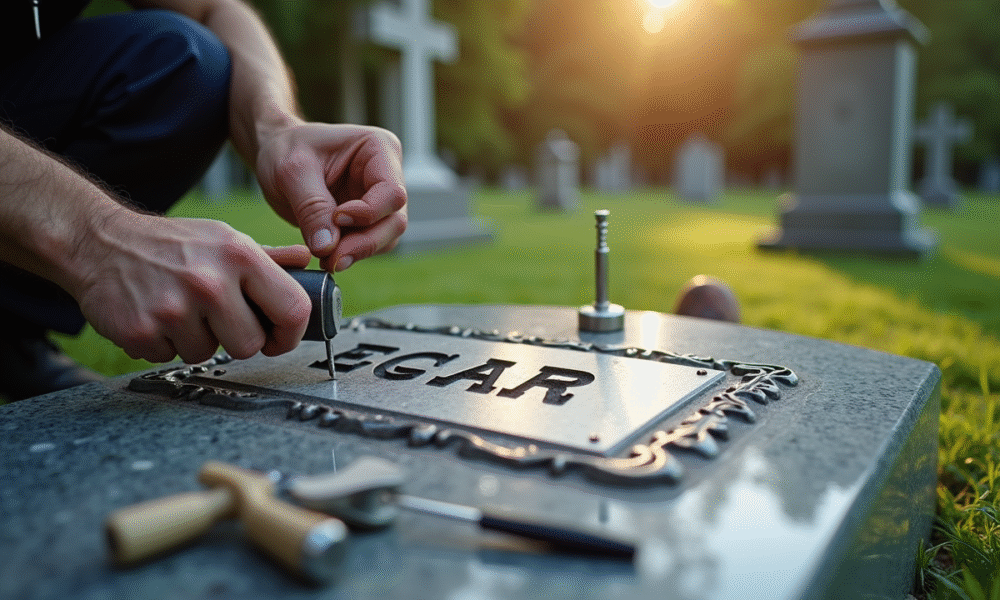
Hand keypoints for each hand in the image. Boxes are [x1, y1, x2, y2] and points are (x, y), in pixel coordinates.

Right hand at [71, 212, 311, 363]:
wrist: (100, 242)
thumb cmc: (172, 244)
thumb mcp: (224, 239)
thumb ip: (269, 258)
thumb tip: (307, 261)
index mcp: (240, 256)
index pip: (292, 309)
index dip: (290, 334)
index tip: (278, 338)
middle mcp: (210, 281)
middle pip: (250, 345)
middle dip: (237, 340)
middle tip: (218, 320)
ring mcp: (174, 308)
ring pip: (208, 355)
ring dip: (197, 341)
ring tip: (181, 310)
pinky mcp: (142, 331)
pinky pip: (171, 357)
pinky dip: (166, 344)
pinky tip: (156, 316)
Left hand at [255, 121, 407, 271]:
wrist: (273, 156)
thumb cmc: (284, 150)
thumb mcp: (292, 172)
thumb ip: (312, 207)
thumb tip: (328, 248)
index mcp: (379, 148)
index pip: (391, 192)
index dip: (369, 213)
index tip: (337, 219)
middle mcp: (388, 174)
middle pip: (395, 221)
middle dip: (365, 242)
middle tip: (332, 258)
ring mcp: (380, 200)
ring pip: (386, 239)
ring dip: (357, 252)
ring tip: (325, 258)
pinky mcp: (367, 221)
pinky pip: (369, 245)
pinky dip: (350, 254)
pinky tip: (326, 254)